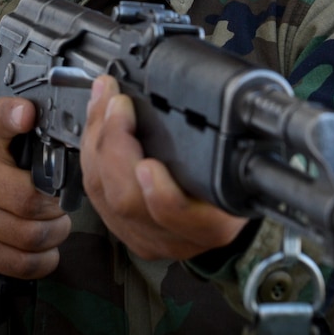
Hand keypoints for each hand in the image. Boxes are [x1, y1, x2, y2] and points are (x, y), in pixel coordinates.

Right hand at [0, 97, 70, 278]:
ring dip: (56, 232)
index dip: (12, 116)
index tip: (28, 115)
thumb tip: (53, 114)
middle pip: (28, 198)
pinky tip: (46, 248)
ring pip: (31, 235)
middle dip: (57, 205)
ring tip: (57, 223)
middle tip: (62, 202)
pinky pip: (22, 264)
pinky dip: (45, 260)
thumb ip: (17, 120)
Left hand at [79, 75, 247, 260]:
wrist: (225, 209)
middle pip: (128, 200)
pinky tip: (96, 122)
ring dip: (98, 139)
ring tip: (104, 99)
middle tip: (117, 103)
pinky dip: (90, 150)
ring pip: (103, 193)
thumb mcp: (243, 165)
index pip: (180, 218)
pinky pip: (93, 190)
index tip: (148, 164)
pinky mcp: (120, 228)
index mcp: (212, 226)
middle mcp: (174, 237)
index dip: (160, 195)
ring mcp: (142, 234)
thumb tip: (198, 97)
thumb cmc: (236, 180)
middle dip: (115, 145)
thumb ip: (224, 146)